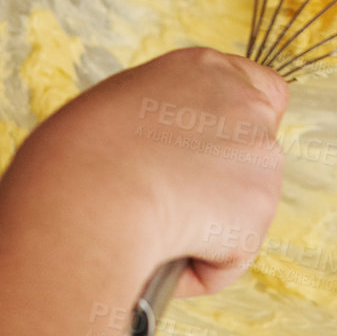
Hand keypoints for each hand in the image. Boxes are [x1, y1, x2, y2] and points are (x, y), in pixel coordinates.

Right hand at [3, 48, 288, 297]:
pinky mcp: (260, 208)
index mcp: (202, 69)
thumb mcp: (115, 111)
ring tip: (157, 228)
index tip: (213, 154)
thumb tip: (160, 162)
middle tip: (176, 205)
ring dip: (210, 226)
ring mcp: (259, 154)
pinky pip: (232, 254)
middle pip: (257, 152)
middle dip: (226, 184)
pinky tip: (165, 251)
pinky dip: (204, 265)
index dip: (240, 128)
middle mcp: (242, 102)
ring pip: (245, 208)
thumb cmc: (76, 157)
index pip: (260, 88)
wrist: (90, 192)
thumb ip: (159, 123)